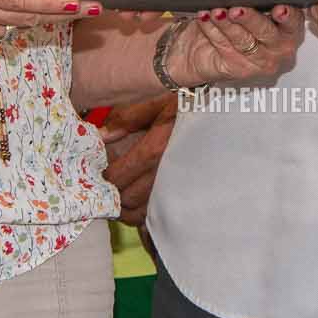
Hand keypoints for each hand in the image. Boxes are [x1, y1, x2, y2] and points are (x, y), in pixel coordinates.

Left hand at [97, 93, 176, 224]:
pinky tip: (139, 203)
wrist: (221, 110)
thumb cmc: (188, 104)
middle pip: (128, 199)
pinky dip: (144, 214)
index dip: (103, 179)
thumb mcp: (156, 103)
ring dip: (125, 209)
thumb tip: (101, 136)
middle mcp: (166, 172)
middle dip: (111, 195)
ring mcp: (177, 186)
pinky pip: (160, 214)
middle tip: (103, 188)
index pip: (118, 176)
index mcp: (155, 149)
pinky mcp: (188, 194)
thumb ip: (126, 119)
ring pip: (142, 213)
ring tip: (118, 197)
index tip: (96, 173)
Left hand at [172, 5, 302, 86]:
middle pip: (267, 32)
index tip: (279, 10)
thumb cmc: (238, 24)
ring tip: (216, 11)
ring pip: (243, 40)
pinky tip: (205, 18)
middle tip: (236, 10)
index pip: (294, 22)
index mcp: (289, 30)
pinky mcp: (239, 69)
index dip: (288, 16)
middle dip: (250, 19)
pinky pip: (224, 46)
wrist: (208, 52)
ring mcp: (260, 62)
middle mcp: (279, 49)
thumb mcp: (253, 8)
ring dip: (226, 23)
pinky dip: (212, 30)